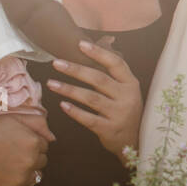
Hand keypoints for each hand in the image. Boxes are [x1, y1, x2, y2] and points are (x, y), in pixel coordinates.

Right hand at [0, 113, 53, 185]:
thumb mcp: (12, 119)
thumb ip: (37, 124)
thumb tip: (54, 138)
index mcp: (33, 143)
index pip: (44, 146)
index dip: (30, 144)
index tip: (14, 143)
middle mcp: (30, 162)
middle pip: (41, 162)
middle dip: (30, 158)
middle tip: (9, 154)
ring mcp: (20, 180)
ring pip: (35, 177)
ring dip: (26, 172)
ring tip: (6, 165)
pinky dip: (18, 185)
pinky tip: (3, 176)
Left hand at [48, 36, 141, 162]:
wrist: (135, 141)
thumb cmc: (125, 110)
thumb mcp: (127, 90)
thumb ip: (115, 72)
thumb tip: (102, 44)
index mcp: (131, 84)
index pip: (116, 63)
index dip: (98, 53)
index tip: (80, 44)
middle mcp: (127, 97)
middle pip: (99, 79)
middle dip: (76, 70)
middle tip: (56, 63)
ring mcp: (119, 114)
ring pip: (91, 98)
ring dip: (69, 90)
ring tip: (51, 83)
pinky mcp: (109, 129)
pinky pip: (89, 119)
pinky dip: (75, 112)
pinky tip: (62, 105)